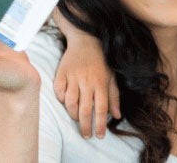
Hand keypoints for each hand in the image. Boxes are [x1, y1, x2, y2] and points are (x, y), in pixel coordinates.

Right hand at [52, 8, 120, 138]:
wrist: (86, 41)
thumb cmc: (101, 62)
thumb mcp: (112, 78)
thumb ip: (114, 97)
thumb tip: (117, 116)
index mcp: (101, 84)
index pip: (101, 109)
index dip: (100, 125)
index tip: (99, 136)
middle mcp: (87, 82)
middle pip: (85, 110)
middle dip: (85, 126)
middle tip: (86, 135)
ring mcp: (73, 78)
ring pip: (70, 103)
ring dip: (73, 114)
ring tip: (77, 119)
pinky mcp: (61, 73)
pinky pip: (58, 92)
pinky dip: (61, 100)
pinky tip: (66, 103)